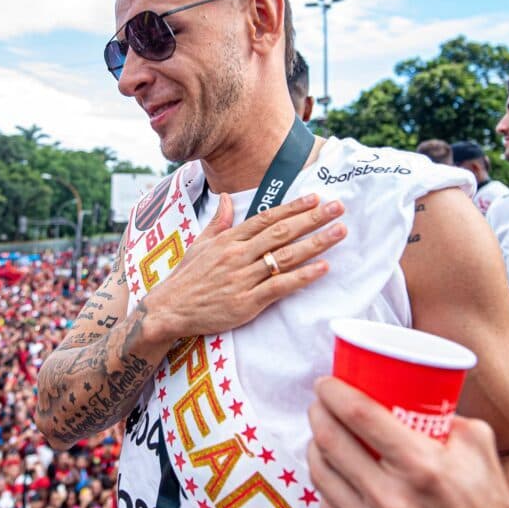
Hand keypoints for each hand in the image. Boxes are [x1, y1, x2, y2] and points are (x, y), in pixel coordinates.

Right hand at [144, 194, 345, 340]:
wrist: (169, 309)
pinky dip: (302, 277)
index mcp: (228, 240)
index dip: (293, 207)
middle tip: (338, 208)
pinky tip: (322, 268)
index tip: (315, 198)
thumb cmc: (186, 278)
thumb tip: (227, 198)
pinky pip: (280, 286)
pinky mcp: (247, 302)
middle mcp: (238, 255)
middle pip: (281, 232)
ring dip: (315, 243)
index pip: (266, 218)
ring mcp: (243, 278)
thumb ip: (219, 221)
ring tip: (339, 232)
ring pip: (285, 256)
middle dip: (312, 219)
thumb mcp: (199, 244)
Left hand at [306, 377, 508, 507]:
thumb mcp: (476, 443)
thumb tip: (403, 388)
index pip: (359, 416)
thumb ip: (440, 413)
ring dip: (315, 447)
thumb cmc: (485, 500)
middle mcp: (394, 501)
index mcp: (422, 467)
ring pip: (321, 475)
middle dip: (318, 413)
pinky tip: (335, 476)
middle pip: (330, 442)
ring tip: (324, 435)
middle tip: (321, 403)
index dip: (333, 392)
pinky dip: (328, 488)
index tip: (326, 383)